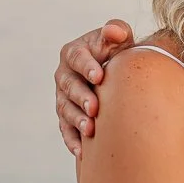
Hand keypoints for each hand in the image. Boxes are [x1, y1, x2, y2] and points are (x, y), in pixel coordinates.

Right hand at [56, 21, 136, 153]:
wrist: (116, 74)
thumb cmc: (118, 52)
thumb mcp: (119, 39)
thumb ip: (117, 31)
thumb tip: (115, 31)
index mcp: (74, 52)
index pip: (77, 57)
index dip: (86, 66)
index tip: (99, 77)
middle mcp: (65, 74)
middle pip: (69, 86)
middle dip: (81, 97)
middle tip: (95, 109)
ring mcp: (63, 97)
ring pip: (65, 109)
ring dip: (76, 120)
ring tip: (91, 131)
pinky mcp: (66, 117)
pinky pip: (65, 130)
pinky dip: (72, 141)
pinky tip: (82, 152)